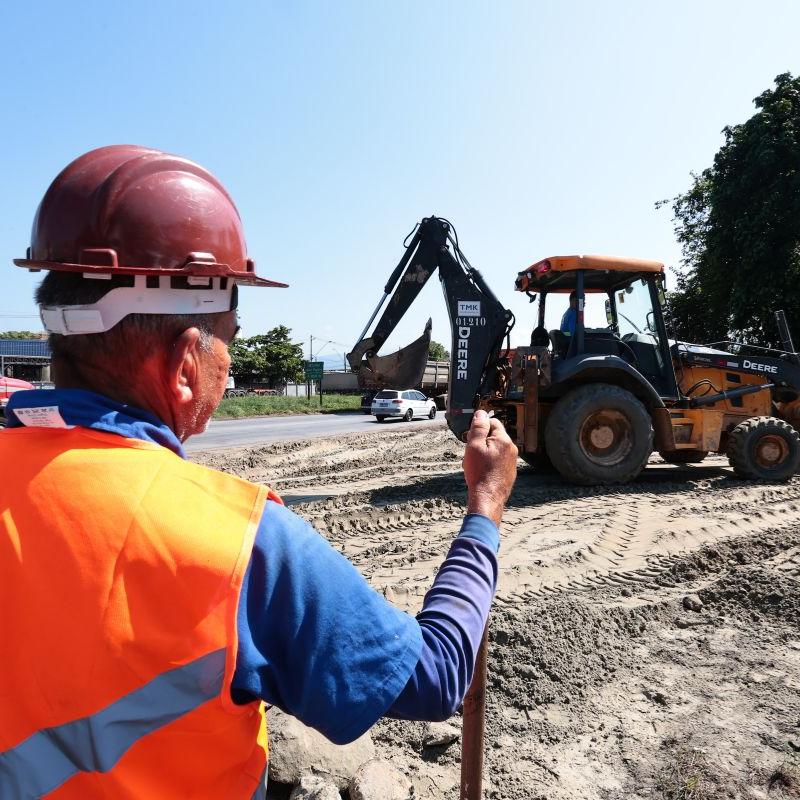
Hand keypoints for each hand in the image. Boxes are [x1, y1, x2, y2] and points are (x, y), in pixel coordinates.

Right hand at [463, 410, 517, 525]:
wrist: (487, 498)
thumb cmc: (479, 473)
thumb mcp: (473, 446)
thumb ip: (478, 428)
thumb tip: (481, 413)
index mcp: (504, 440)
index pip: (492, 422)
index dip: (479, 428)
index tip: (470, 437)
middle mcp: (511, 449)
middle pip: (494, 435)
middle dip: (480, 441)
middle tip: (471, 452)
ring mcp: (512, 461)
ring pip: (495, 449)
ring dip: (484, 452)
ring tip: (475, 464)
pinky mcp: (509, 471)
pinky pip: (498, 460)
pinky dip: (489, 463)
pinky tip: (481, 471)